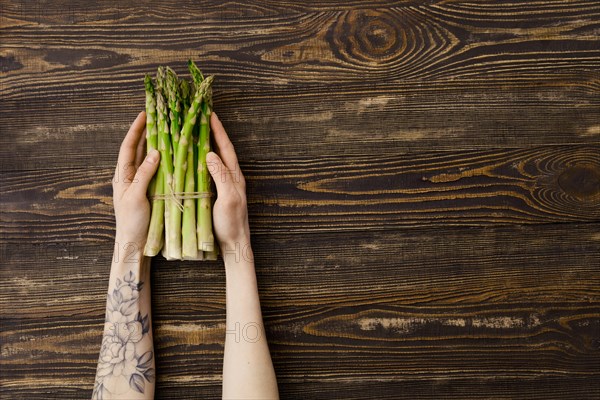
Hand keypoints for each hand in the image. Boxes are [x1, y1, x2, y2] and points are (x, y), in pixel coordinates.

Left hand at [113, 111, 159, 246]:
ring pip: (148, 159)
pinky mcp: (151, 191)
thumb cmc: (131, 222)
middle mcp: (132, 176)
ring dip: (155, 144)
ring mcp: (141, 184)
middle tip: (158, 117)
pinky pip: (157, 171)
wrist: (134, 243)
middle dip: (146, 132)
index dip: (136, 130)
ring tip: (166, 129)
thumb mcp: (136, 196)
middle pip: (138, 149)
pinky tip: (172, 154)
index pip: (128, 147)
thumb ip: (145, 174)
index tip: (144, 114)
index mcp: (123, 175)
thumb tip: (155, 152)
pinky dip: (163, 160)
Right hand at [207, 113, 249, 249]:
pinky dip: (200, 162)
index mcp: (234, 177)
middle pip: (221, 150)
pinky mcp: (216, 196)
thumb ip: (221, 175)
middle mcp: (231, 179)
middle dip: (212, 133)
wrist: (234, 245)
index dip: (218, 131)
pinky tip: (191, 161)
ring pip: (214, 161)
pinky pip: (208, 173)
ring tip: (194, 133)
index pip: (226, 148)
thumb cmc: (231, 224)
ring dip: (206, 146)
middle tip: (200, 118)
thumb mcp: (228, 198)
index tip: (209, 114)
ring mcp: (224, 187)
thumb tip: (210, 153)